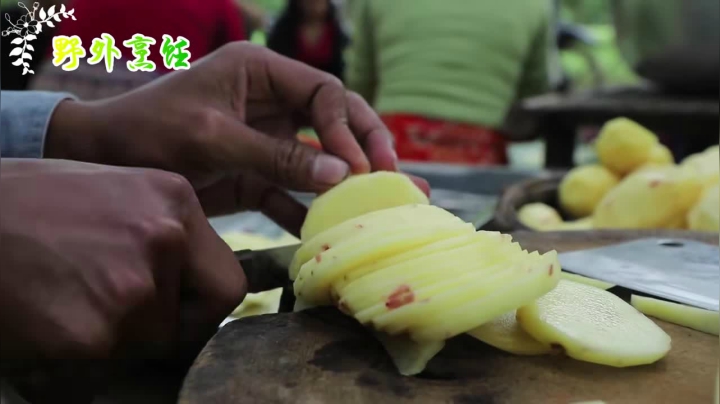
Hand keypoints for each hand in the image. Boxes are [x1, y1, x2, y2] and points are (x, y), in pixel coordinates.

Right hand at [0, 159, 244, 362]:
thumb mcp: (112, 194)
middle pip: (192, 322)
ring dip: (110, 342)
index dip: (202, 309)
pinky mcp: (92, 333)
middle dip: (160, 330)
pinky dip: (73, 365)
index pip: (228, 285)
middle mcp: (164, 239)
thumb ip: (163, 236)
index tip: (177, 314)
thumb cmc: (24, 205)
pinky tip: (41, 322)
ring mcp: (131, 288)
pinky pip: (101, 371)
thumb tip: (190, 289)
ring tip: (62, 303)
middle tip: (111, 312)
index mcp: (174, 200)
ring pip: (144, 348)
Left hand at [45, 42, 429, 234]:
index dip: (348, 129)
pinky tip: (329, 230)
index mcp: (260, 73)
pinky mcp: (253, 174)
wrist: (104, 160)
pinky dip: (308, 210)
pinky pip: (291, 191)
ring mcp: (264, 140)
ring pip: (319, 158)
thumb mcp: (214, 138)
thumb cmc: (149, 131)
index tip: (361, 167)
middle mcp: (270, 102)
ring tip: (387, 203)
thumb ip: (276, 156)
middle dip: (366, 147)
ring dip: (349, 181)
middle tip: (394, 177)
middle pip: (334, 121)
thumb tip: (341, 174)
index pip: (324, 93)